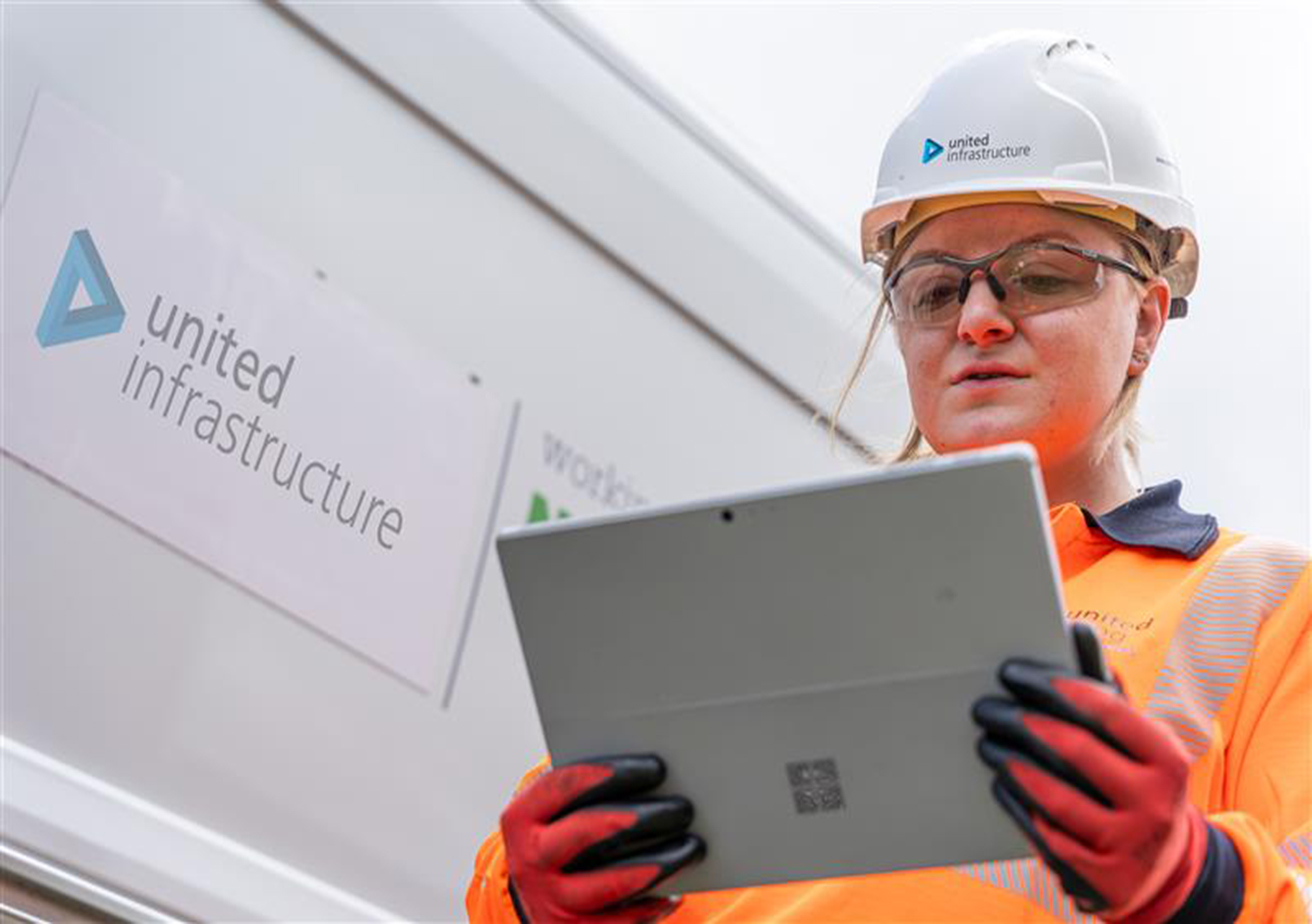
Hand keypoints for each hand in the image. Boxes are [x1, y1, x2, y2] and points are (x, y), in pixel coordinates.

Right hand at [500, 754, 704, 922]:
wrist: (537, 896)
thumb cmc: (563, 835)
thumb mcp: (558, 812)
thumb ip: (587, 793)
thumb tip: (653, 776)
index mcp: (522, 818)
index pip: (564, 785)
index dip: (611, 774)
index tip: (656, 767)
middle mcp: (528, 860)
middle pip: (589, 832)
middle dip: (642, 817)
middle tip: (683, 807)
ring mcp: (549, 900)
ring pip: (610, 883)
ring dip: (658, 864)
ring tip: (693, 846)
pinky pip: (618, 922)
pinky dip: (650, 907)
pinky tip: (674, 890)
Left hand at [971, 624, 1211, 921]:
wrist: (1164, 870)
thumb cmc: (1139, 784)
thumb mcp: (1139, 744)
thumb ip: (1108, 692)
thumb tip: (1078, 631)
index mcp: (1168, 760)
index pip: (1107, 713)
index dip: (1054, 687)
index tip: (1013, 673)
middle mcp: (1154, 803)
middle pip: (1073, 751)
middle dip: (1020, 722)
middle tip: (985, 706)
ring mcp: (1128, 844)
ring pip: (1053, 795)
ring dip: (1009, 762)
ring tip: (984, 740)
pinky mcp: (1101, 878)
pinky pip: (1044, 832)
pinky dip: (1015, 803)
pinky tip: (998, 782)